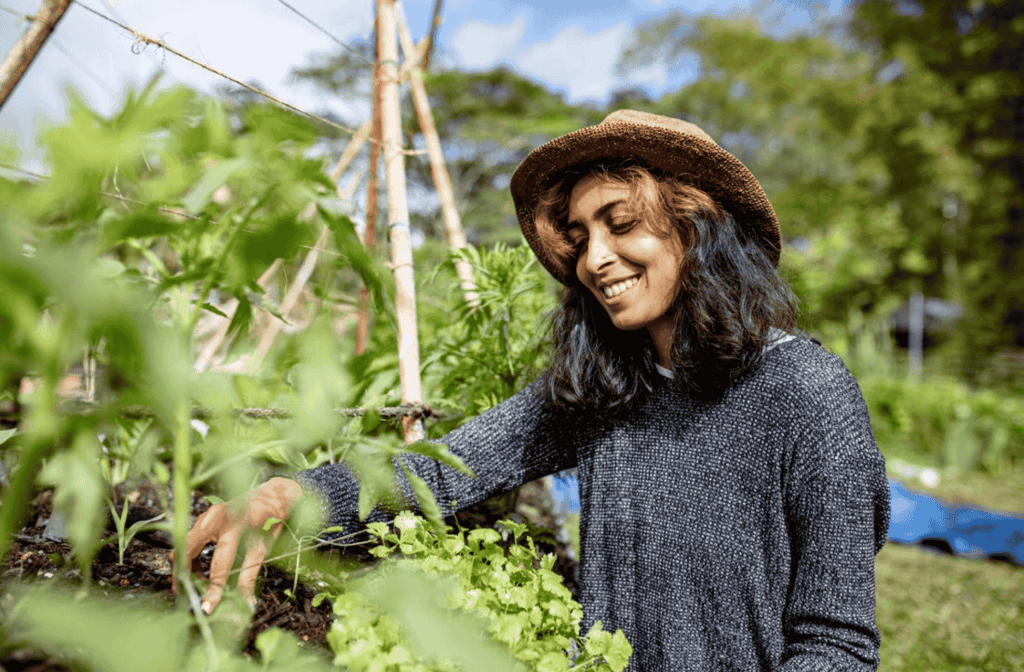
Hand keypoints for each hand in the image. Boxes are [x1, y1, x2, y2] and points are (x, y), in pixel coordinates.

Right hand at [181, 477, 303, 613]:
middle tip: (190, 596)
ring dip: (187, 568)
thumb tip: (246, 602)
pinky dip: (191, 558)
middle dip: (184, 576)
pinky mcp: (203, 518)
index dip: (212, 588)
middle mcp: (215, 517)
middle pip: (187, 550)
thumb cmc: (270, 520)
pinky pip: (188, 541)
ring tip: (200, 584)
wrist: (272, 495)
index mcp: (234, 524)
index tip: (206, 608)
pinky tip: (201, 571)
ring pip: (183, 546)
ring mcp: (206, 515)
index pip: (219, 562)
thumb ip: (250, 575)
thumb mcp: (263, 547)